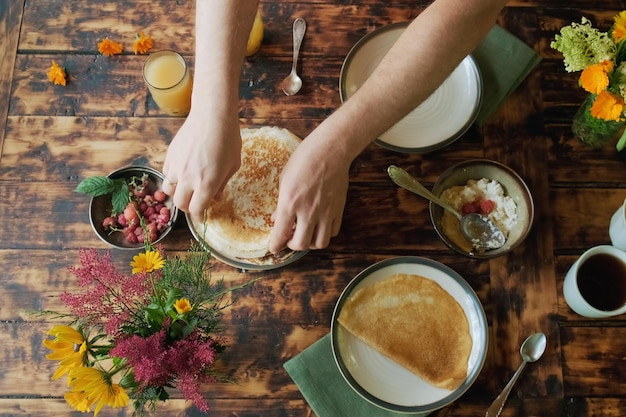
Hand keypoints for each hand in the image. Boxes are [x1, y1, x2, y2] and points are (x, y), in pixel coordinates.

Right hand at [162, 112, 241, 216]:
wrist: (212, 116)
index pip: (196, 210)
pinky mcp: (169, 155)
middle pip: (180, 204)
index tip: (202, 216)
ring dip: (177, 193)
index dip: (199, 216)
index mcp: (206, 184)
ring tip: (186, 189)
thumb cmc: (228, 139)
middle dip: (188, 207)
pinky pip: (166, 174)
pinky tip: (182, 173)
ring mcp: (176, 167)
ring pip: (168, 190)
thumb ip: (222, 184)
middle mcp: (188, 179)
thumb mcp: (233, 165)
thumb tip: (216, 197)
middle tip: (195, 203)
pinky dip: (172, 178)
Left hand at [269, 136, 349, 252]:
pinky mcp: (339, 209)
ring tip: (306, 233)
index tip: (273, 248)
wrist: (331, 150)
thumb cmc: (304, 159)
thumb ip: (281, 202)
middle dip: (292, 245)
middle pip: (301, 244)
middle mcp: (308, 211)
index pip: (280, 234)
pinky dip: (325, 233)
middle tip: (289, 237)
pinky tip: (320, 225)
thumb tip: (277, 218)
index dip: (275, 246)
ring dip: (310, 242)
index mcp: (290, 203)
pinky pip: (333, 231)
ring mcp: (326, 212)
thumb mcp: (284, 179)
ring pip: (320, 243)